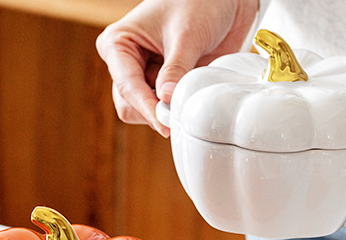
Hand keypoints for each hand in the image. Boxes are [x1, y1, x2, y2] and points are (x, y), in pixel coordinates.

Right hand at [96, 0, 259, 135]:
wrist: (227, 1)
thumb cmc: (200, 1)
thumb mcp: (187, 33)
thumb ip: (176, 69)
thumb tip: (167, 101)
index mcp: (119, 44)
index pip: (126, 86)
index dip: (145, 106)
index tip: (163, 122)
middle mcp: (127, 65)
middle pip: (130, 106)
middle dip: (154, 112)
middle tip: (178, 115)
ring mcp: (146, 77)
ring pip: (146, 112)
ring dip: (167, 111)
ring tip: (188, 95)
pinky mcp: (164, 87)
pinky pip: (165, 111)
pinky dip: (178, 109)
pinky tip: (191, 95)